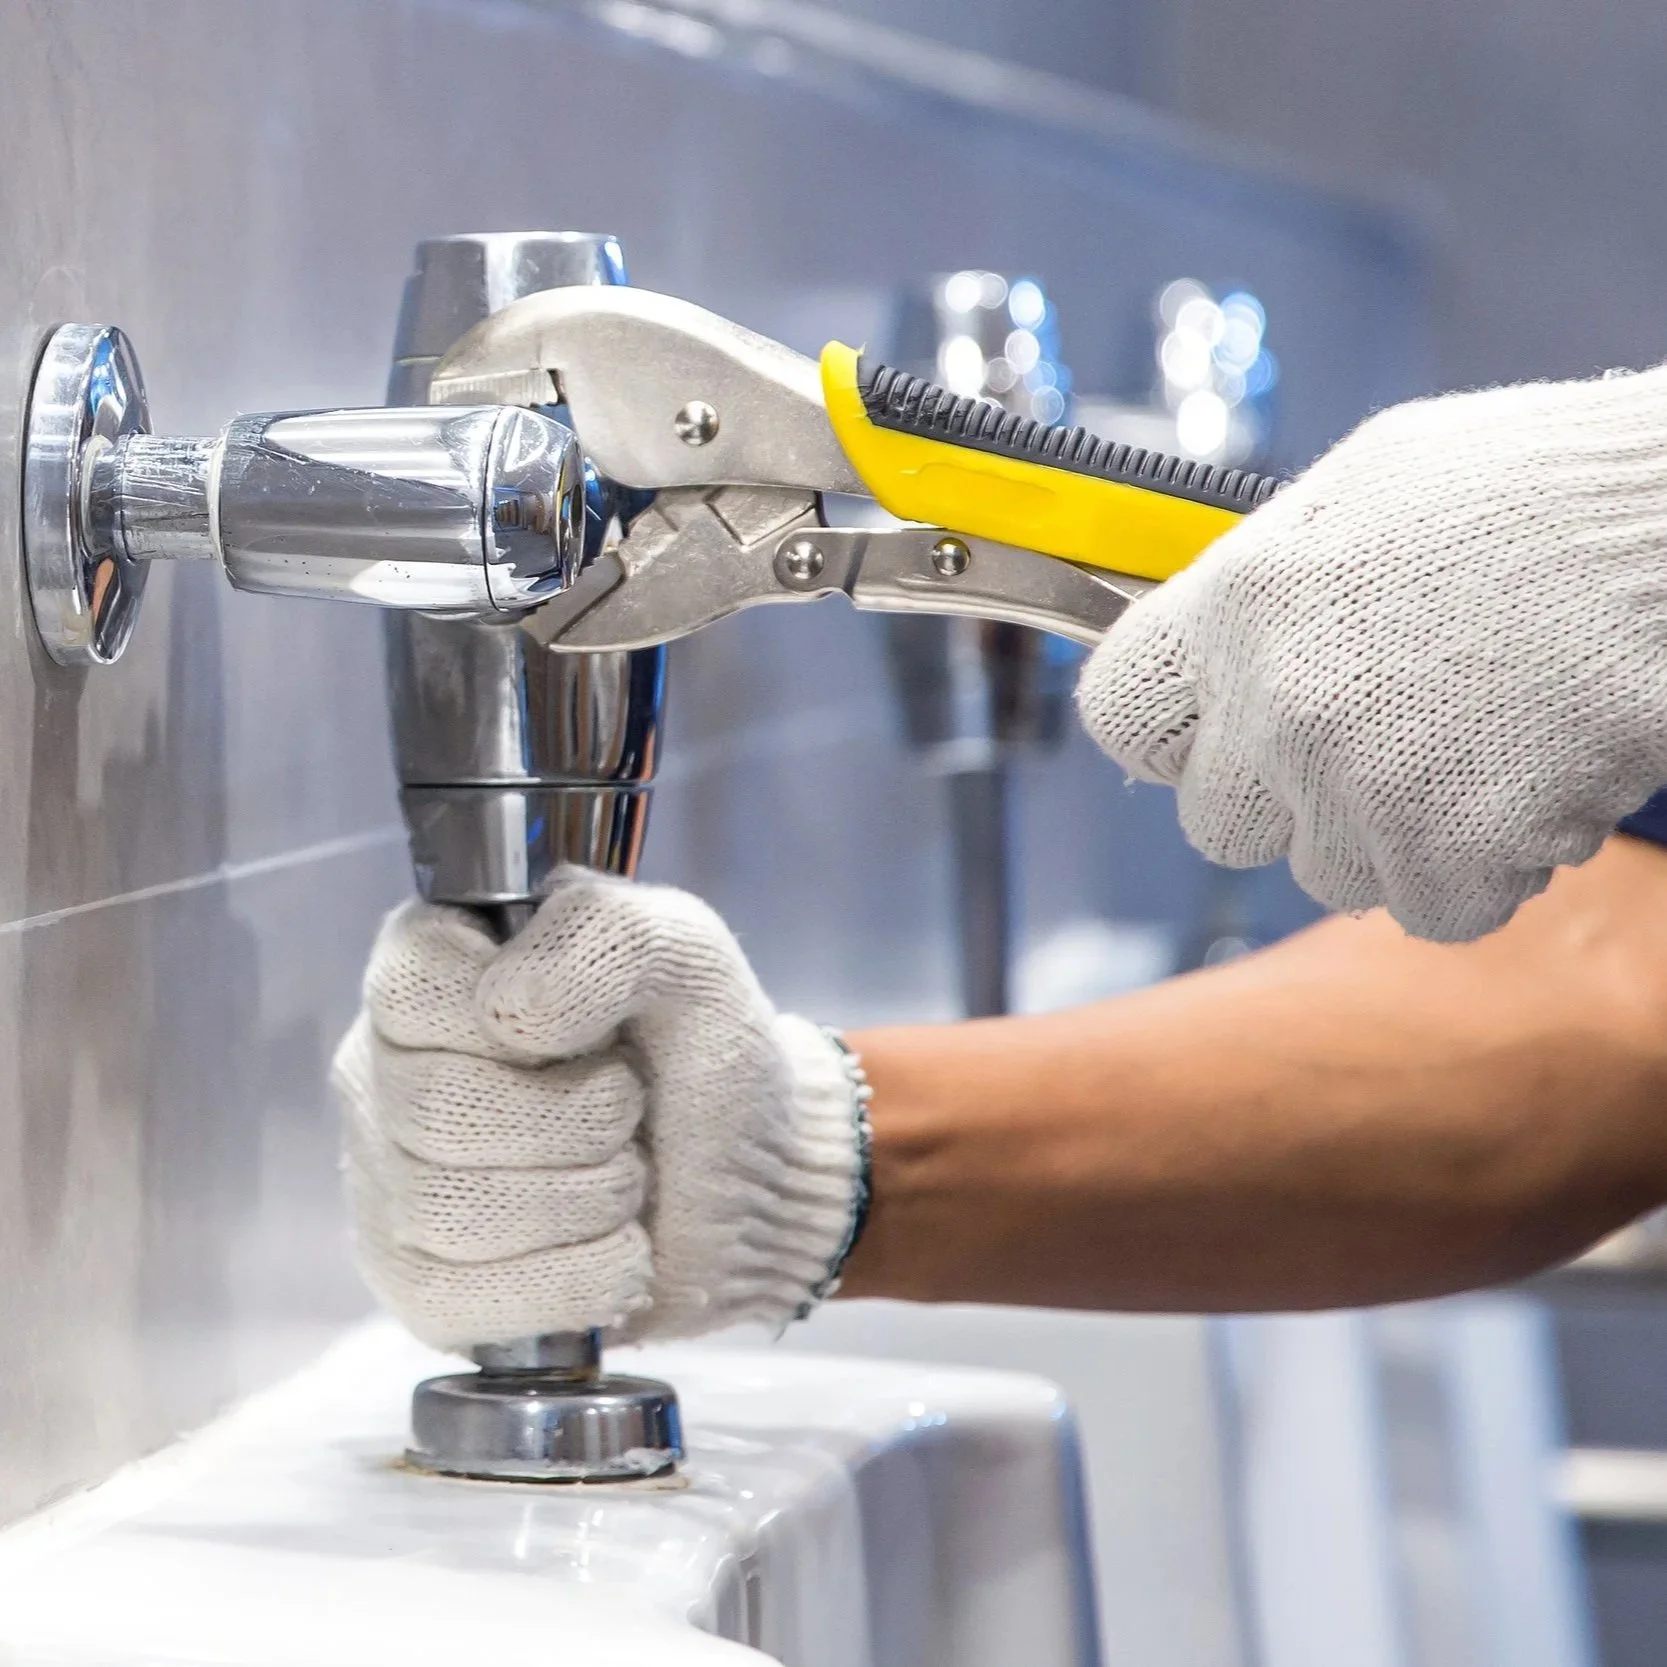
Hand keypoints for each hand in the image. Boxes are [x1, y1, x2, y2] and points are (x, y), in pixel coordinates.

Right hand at [333, 870, 868, 1348]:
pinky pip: (457, 1299)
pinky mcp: (414, 1283)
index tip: (594, 1033)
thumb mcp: (682, 952)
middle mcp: (385, 1068)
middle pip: (435, 1110)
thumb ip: (607, 936)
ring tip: (626, 1177)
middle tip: (630, 1113)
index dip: (518, 1019)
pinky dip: (572, 1281)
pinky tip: (614, 1253)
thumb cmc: (700, 1051)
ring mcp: (387, 1180)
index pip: (414, 988)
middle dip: (579, 1121)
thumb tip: (512, 1011)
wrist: (751, 1179)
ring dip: (585, 1200)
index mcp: (434, 967)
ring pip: (447, 1211)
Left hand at [1078, 365, 1666, 940]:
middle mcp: (1278, 706)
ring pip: (1325, 873)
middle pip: (1216, 823)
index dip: (1171, 732)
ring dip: (1385, 832)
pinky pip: (1428, 907)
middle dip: (1280, 797)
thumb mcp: (1358, 489)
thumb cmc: (1532, 489)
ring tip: (1467, 744)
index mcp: (1239, 604)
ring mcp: (1360, 787)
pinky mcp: (1450, 855)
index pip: (1121, 716)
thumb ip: (1265, 580)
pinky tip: (1520, 784)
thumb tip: (1217, 641)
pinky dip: (1477, 868)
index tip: (1208, 731)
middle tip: (1364, 742)